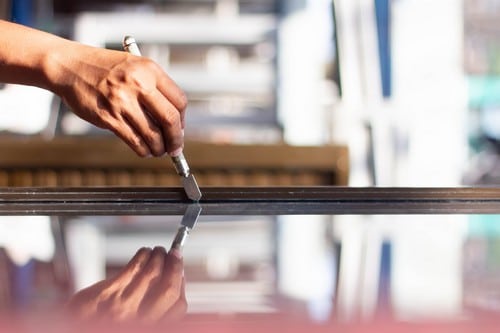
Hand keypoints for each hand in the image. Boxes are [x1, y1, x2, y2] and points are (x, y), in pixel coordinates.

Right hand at [52, 46, 186, 156]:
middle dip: (176, 139)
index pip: (179, 101)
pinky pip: (134, 141)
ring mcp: (123, 101)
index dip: (182, 120)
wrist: (69, 66)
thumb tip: (173, 120)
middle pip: (170, 119)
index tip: (179, 129)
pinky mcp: (109, 117)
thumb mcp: (134, 66)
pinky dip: (143, 150)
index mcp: (150, 69)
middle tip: (175, 147)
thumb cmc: (103, 68)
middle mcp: (139, 84)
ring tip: (158, 150)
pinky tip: (144, 150)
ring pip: (153, 134)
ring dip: (159, 148)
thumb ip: (154, 87)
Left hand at [66, 246, 185, 322]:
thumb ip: (150, 313)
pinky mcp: (105, 294)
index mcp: (147, 328)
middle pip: (169, 289)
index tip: (180, 275)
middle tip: (175, 254)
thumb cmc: (98, 326)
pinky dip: (142, 256)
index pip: (178, 308)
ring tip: (158, 250)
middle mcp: (138, 322)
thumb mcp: (131, 326)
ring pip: (152, 275)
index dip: (182, 287)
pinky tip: (143, 252)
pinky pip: (132, 268)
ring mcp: (121, 307)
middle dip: (175, 267)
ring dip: (159, 257)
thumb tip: (170, 283)